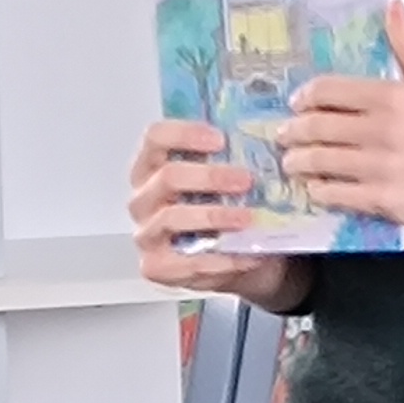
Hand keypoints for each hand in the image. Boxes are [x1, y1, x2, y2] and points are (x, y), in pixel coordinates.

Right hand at [129, 119, 308, 307]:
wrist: (233, 260)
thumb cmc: (223, 212)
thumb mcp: (224, 181)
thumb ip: (229, 160)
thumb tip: (261, 138)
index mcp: (152, 167)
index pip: (155, 138)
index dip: (185, 134)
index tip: (220, 140)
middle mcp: (142, 199)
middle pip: (168, 176)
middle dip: (210, 176)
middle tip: (245, 180)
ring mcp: (146, 234)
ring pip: (172, 217)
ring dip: (215, 216)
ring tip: (247, 219)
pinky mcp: (155, 267)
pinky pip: (186, 262)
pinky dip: (221, 259)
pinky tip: (247, 255)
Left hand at [276, 6, 403, 235]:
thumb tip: (393, 4)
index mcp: (391, 98)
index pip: (330, 92)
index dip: (306, 97)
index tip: (297, 103)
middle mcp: (381, 131)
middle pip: (318, 127)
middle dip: (293, 131)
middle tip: (284, 134)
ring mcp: (380, 168)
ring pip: (321, 162)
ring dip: (298, 161)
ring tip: (291, 161)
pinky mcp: (383, 200)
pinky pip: (337, 194)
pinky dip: (319, 190)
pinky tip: (314, 187)